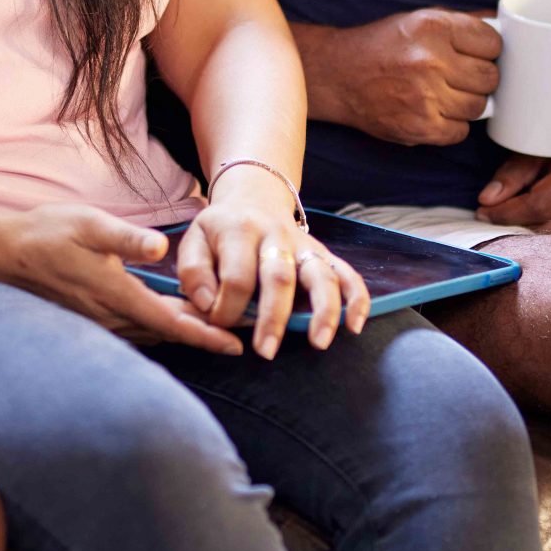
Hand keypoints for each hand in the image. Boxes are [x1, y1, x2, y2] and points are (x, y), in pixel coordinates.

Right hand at [0, 204, 244, 355]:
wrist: (7, 253)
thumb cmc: (48, 233)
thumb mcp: (89, 224)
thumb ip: (126, 238)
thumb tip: (160, 248)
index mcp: (116, 294)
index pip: (170, 323)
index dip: (206, 335)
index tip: (235, 345)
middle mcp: (111, 316)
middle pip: (168, 332)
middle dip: (204, 335)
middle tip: (242, 334)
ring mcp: (101, 321)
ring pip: (153, 332)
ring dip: (184, 331)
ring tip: (219, 327)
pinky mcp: (94, 318)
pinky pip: (137, 329)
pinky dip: (161, 326)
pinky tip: (173, 316)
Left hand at [178, 167, 370, 357]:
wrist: (253, 199)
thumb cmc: (220, 232)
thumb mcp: (195, 240)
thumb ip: (193, 272)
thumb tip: (208, 305)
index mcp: (239, 230)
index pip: (236, 276)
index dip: (228, 307)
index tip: (219, 326)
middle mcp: (276, 235)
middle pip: (279, 276)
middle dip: (273, 317)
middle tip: (266, 351)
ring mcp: (304, 244)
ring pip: (320, 274)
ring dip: (323, 310)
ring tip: (320, 343)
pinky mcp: (324, 253)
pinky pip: (348, 273)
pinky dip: (356, 299)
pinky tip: (355, 325)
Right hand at [303, 10, 500, 145]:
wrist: (337, 76)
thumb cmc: (383, 45)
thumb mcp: (419, 19)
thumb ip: (462, 23)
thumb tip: (506, 26)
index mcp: (433, 27)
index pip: (493, 43)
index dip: (487, 50)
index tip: (475, 53)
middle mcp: (429, 60)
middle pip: (490, 77)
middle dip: (480, 78)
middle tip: (460, 76)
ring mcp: (424, 97)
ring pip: (479, 107)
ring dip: (466, 102)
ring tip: (445, 93)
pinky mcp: (418, 127)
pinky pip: (460, 131)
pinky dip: (452, 125)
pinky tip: (435, 112)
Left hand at [476, 129, 550, 233]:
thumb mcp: (544, 140)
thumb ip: (515, 171)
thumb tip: (487, 199)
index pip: (539, 206)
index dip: (506, 213)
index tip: (482, 211)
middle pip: (550, 226)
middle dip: (515, 226)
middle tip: (490, 218)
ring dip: (531, 233)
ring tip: (507, 220)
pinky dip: (550, 230)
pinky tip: (532, 222)